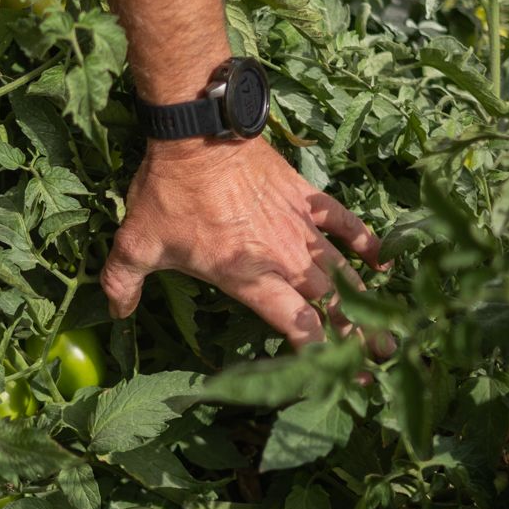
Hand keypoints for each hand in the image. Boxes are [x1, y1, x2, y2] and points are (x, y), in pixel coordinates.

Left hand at [102, 138, 388, 351]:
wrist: (198, 132)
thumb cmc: (168, 192)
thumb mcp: (136, 243)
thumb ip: (123, 284)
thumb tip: (115, 313)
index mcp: (247, 277)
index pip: (294, 325)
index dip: (317, 354)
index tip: (336, 376)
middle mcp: (281, 258)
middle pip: (330, 305)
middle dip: (358, 338)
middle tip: (382, 360)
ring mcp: (298, 227)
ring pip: (343, 272)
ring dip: (368, 302)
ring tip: (393, 330)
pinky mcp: (305, 197)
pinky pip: (343, 221)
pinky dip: (366, 240)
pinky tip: (385, 261)